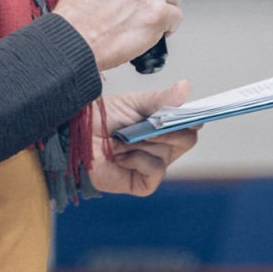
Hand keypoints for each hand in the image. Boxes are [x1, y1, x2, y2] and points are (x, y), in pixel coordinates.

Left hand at [88, 79, 199, 196]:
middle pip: (187, 138)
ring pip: (168, 152)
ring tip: (122, 138)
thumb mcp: (133, 103)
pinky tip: (120, 155)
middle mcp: (162, 147)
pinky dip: (138, 159)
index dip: (196, 117)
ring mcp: (153, 165)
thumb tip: (185, 88)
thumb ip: (161, 99)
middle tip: (148, 123)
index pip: (191, 123)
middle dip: (169, 128)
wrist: (75, 136)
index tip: (197, 112)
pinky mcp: (142, 183)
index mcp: (163, 126)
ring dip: (144, 142)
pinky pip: (155, 169)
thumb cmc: (100, 120)